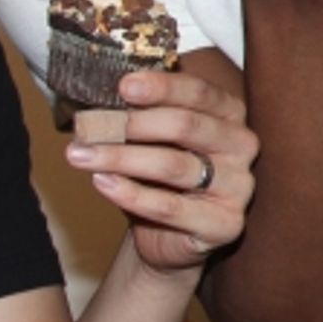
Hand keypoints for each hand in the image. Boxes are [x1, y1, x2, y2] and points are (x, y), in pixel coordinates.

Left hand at [63, 70, 257, 270]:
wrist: (169, 236)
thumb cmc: (161, 177)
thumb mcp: (153, 139)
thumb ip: (139, 115)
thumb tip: (99, 98)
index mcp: (230, 114)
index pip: (199, 92)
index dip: (161, 87)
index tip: (123, 86)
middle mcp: (241, 145)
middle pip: (186, 126)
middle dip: (132, 123)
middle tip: (91, 125)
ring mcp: (238, 186)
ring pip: (173, 165)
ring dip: (120, 157)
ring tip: (81, 154)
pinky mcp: (226, 224)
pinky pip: (169, 207)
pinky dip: (130, 194)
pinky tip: (102, 182)